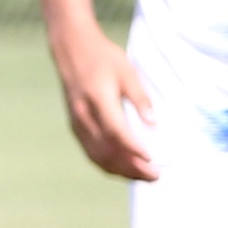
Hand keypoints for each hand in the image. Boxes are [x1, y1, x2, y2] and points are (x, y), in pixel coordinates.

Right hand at [48, 25, 157, 180]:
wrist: (72, 51)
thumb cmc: (104, 58)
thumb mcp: (128, 73)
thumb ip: (140, 98)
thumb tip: (153, 124)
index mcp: (98, 99)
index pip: (116, 131)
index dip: (133, 148)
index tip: (152, 159)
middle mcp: (84, 115)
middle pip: (106, 150)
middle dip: (131, 167)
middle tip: (155, 176)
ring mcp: (77, 123)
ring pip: (97, 156)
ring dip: (120, 170)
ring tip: (143, 177)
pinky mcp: (75, 126)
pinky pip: (90, 151)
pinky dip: (107, 164)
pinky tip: (123, 168)